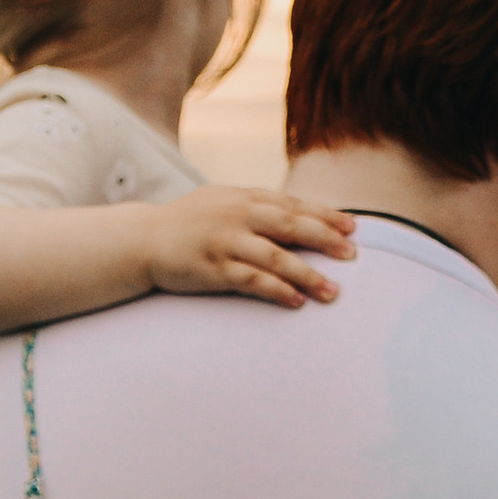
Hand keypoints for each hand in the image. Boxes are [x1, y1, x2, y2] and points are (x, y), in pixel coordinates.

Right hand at [139, 189, 354, 308]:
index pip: (292, 204)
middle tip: (353, 254)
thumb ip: (257, 207)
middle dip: (325, 239)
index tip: (352, 227)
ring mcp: (225, 241)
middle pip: (290, 226)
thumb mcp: (224, 202)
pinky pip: (251, 280)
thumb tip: (297, 216)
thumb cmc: (190, 223)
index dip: (325, 215)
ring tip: (332, 292)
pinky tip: (296, 301)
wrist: (144, 238)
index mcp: (244, 197)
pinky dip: (276, 290)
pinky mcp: (213, 268)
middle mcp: (238, 215)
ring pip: (275, 257)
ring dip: (307, 275)